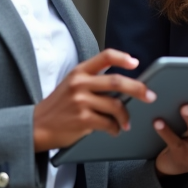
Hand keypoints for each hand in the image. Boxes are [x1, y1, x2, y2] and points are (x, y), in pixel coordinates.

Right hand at [32, 49, 154, 151]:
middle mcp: (80, 83)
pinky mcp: (82, 119)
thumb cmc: (59, 107)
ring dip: (125, 117)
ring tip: (126, 123)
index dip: (122, 58)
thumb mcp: (71, 85)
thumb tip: (124, 87)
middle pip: (117, 82)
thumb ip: (92, 82)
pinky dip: (115, 128)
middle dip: (138, 89)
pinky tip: (114, 130)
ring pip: (115, 105)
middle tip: (150, 96)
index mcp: (79, 72)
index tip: (135, 63)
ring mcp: (80, 101)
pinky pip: (108, 123)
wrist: (36, 126)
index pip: (105, 57)